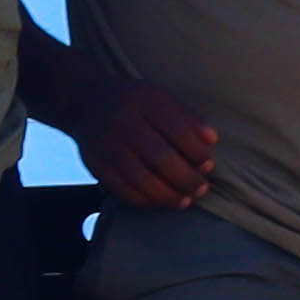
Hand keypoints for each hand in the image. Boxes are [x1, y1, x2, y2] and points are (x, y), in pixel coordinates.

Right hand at [73, 70, 222, 211]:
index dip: (197, 152)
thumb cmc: (136, 104)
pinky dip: (146, 200)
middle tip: (202, 188)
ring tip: (186, 200)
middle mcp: (124, 122)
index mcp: (145, 101)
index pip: (178, 131)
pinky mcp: (96, 165)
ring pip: (142, 179)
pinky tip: (161, 201)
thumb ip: (187, 118)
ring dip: (169, 195)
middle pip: (161, 158)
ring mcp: (107, 145)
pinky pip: (123, 190)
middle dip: (187, 179)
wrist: (87, 102)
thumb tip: (212, 141)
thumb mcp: (161, 98)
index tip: (209, 165)